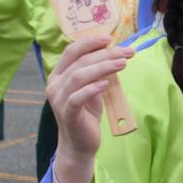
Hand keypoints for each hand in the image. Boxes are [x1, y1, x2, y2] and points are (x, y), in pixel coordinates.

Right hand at [46, 35, 134, 174]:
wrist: (79, 143)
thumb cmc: (86, 114)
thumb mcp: (92, 88)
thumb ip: (96, 72)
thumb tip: (113, 52)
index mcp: (59, 74)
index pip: (71, 51)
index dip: (90, 42)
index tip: (110, 39)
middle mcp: (55, 84)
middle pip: (80, 61)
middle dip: (105, 54)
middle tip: (127, 52)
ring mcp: (59, 99)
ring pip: (79, 76)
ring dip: (103, 67)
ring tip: (122, 64)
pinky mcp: (67, 114)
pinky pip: (77, 97)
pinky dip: (92, 89)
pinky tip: (106, 84)